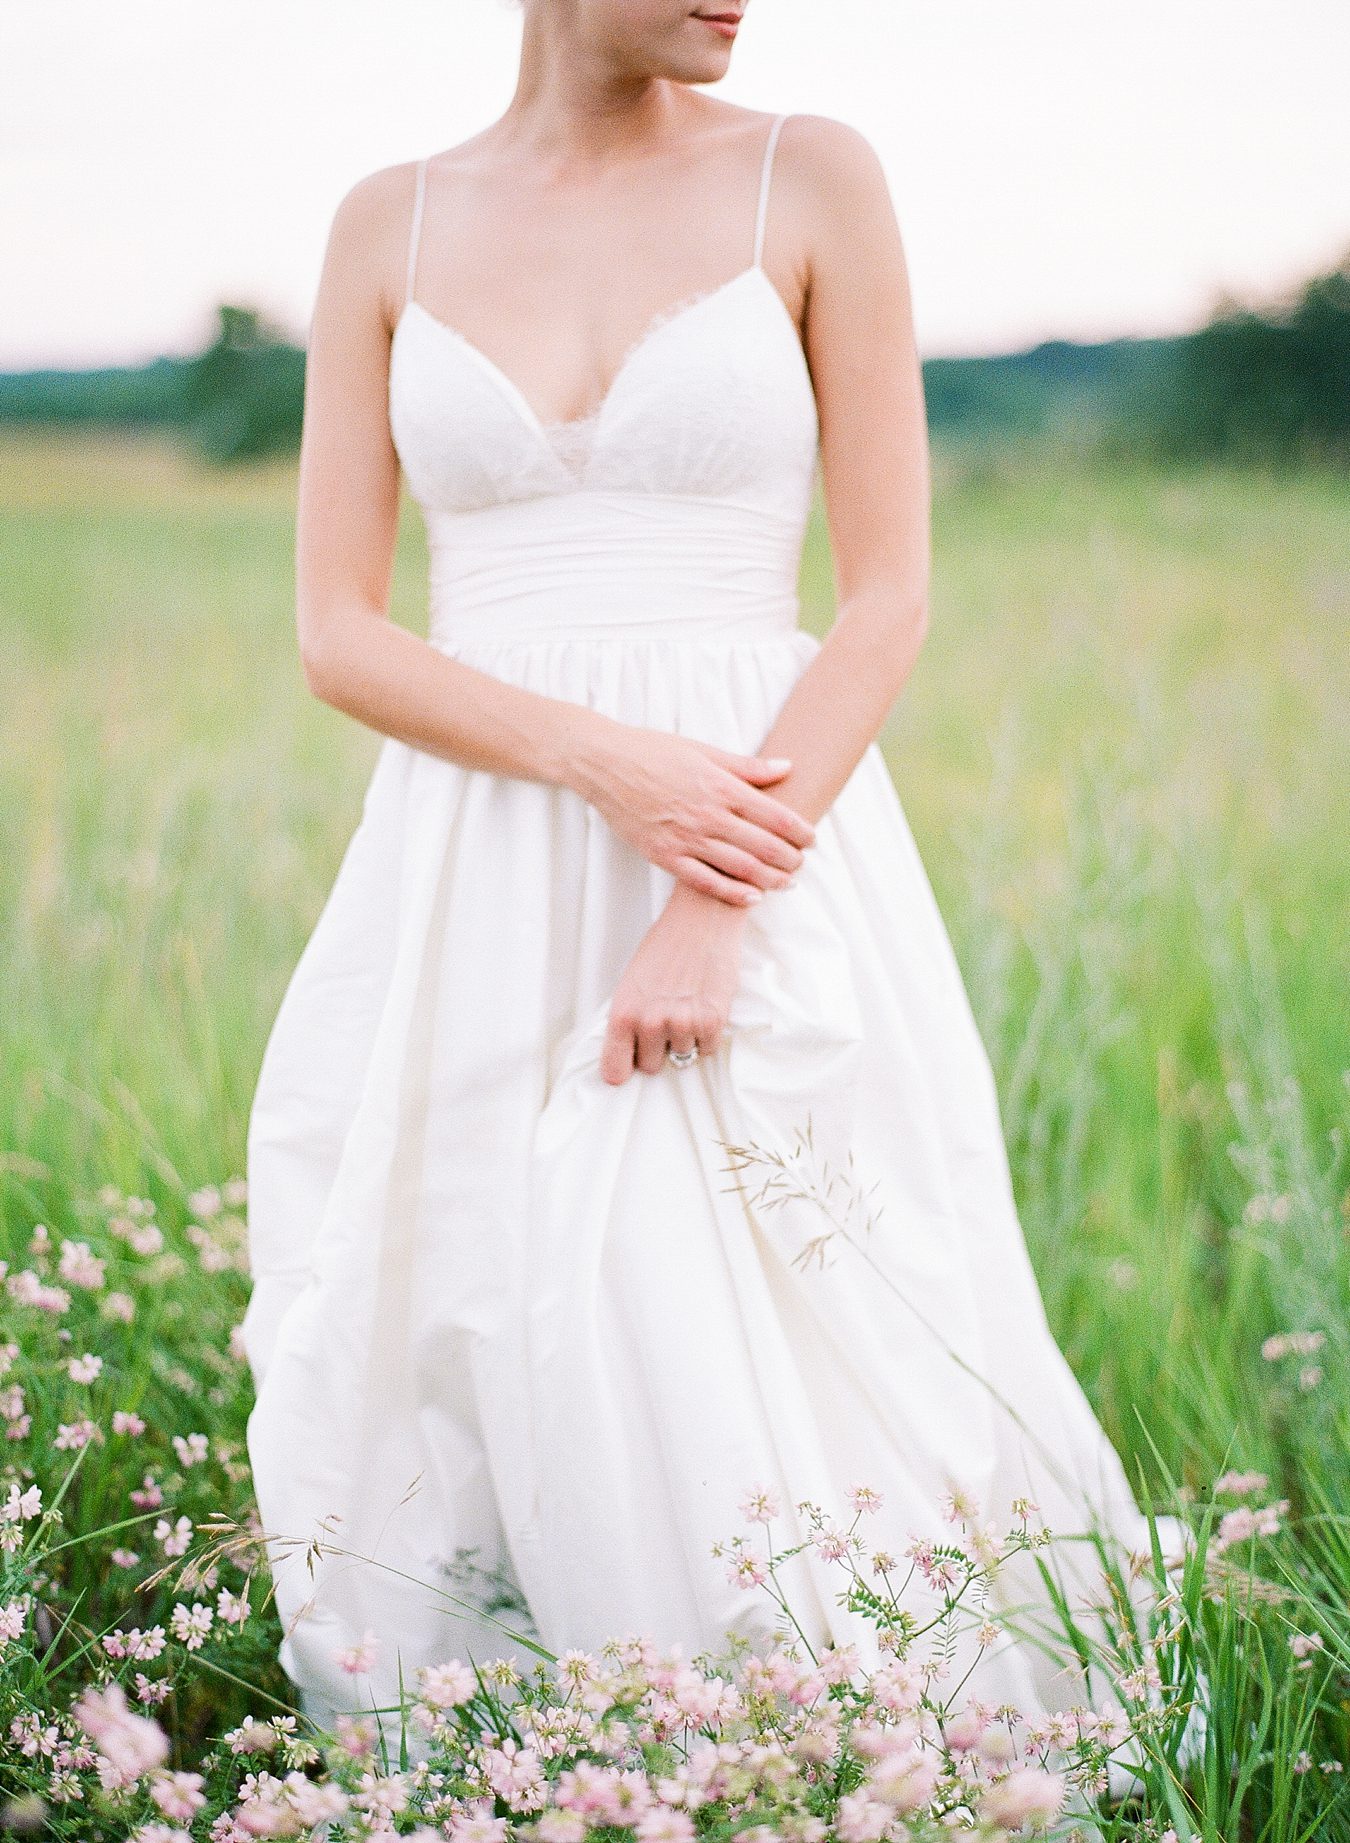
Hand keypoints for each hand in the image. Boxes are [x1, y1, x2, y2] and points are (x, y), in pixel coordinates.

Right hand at [568, 715, 815, 907]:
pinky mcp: (664, 855)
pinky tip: (752, 898)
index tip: (811, 839)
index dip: (799, 831)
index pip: (774, 815)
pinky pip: (704, 881)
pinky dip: (732, 892)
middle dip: (789, 859)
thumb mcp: (703, 749)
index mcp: (720, 785)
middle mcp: (707, 815)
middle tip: (802, 865)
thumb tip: (786, 767)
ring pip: (739, 867)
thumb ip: (747, 766)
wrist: (603, 763)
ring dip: (769, 879)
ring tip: (787, 884)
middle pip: (763, 845)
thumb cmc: (653, 751)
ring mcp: (685, 838)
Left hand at [600, 882, 749, 1084]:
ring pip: (682, 1057)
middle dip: (659, 1048)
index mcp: (623, 1014)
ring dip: (685, 1038)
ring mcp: (682, 1024)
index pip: (614, 1071)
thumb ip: (630, 1019)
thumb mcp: (632, 983)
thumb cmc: (665, 946)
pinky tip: (704, 1005)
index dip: (623, 1068)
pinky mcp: (712, 1022)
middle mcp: (651, 1023)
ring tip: (687, 1005)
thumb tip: (631, 1052)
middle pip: (652, 1066)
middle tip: (667, 1019)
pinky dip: (707, 1034)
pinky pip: (707, 1049)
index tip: (630, 1064)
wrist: (702, 920)